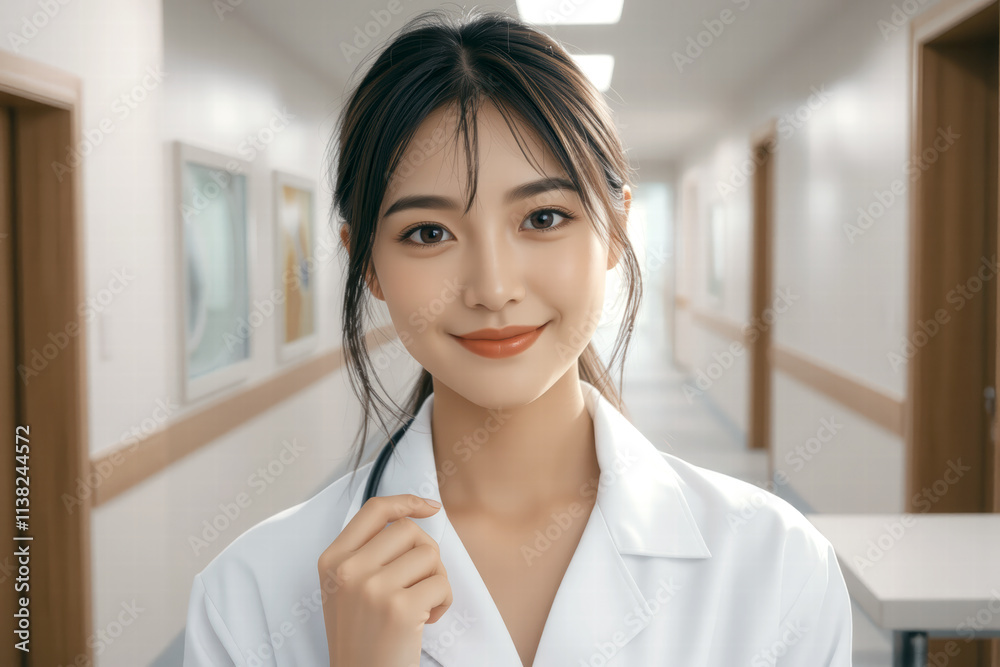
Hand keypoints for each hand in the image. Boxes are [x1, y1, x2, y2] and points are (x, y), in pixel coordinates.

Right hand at [318, 494, 452, 666]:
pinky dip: (443, 601)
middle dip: (425, 553)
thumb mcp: (346, 588)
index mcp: (332, 560)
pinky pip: (441, 584)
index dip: (407, 502)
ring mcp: (372, 588)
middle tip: (419, 582)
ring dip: (436, 579)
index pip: (374, 510)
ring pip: (429, 554)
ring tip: (421, 605)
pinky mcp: (400, 609)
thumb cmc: (363, 636)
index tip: (430, 508)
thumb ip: (367, 552)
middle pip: (408, 530)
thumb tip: (413, 515)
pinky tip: (427, 621)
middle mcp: (348, 570)